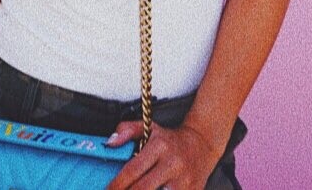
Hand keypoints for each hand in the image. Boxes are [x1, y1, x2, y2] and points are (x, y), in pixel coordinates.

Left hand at [104, 120, 223, 189]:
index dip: (118, 184)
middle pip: (143, 189)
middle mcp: (173, 164)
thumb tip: (109, 142)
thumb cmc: (170, 140)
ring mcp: (185, 181)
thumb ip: (127, 130)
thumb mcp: (149, 128)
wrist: (202, 145)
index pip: (133, 169)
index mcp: (160, 146)